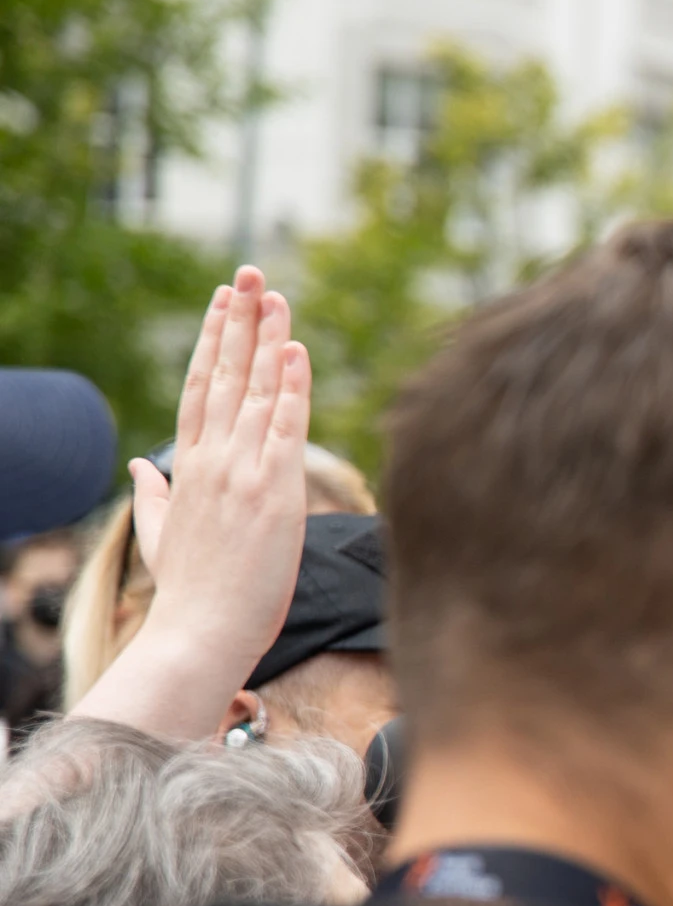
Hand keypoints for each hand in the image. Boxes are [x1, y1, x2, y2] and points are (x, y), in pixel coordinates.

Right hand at [73, 268, 310, 741]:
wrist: (204, 632)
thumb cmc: (191, 592)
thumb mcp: (163, 535)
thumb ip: (155, 495)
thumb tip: (140, 468)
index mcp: (189, 467)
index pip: (202, 388)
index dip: (214, 340)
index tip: (223, 301)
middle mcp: (212, 461)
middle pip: (227, 376)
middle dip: (240, 322)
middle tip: (251, 273)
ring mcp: (242, 473)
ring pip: (256, 392)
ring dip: (269, 341)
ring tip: (277, 296)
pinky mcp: (275, 493)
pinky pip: (286, 429)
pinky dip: (292, 389)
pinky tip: (298, 353)